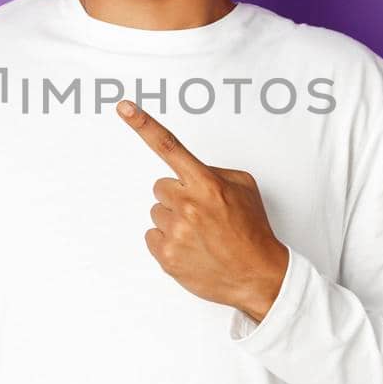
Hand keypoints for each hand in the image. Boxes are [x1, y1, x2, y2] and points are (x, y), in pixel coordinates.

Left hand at [117, 100, 289, 322]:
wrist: (258, 276)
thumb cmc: (252, 231)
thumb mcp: (244, 188)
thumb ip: (214, 172)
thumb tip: (190, 172)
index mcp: (206, 184)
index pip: (169, 147)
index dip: (143, 124)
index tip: (124, 107)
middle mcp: (188, 205)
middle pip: (161, 188)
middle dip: (177, 197)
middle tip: (202, 214)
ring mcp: (175, 232)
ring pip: (157, 213)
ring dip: (173, 220)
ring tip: (200, 234)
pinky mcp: (166, 256)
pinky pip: (152, 236)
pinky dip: (167, 241)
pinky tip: (190, 248)